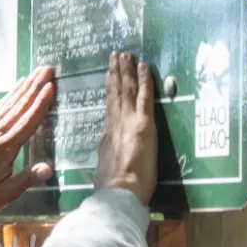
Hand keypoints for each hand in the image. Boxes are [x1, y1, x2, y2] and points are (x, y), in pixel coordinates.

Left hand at [0, 66, 55, 220]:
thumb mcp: (2, 195)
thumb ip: (25, 180)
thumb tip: (48, 168)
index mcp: (4, 149)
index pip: (26, 122)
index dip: (40, 104)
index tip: (51, 86)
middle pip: (19, 107)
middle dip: (35, 87)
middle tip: (48, 69)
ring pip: (9, 104)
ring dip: (24, 87)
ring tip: (36, 72)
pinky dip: (9, 96)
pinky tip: (16, 88)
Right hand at [94, 52, 157, 204]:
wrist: (118, 191)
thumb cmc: (111, 188)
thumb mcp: (103, 168)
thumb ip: (106, 153)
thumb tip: (105, 146)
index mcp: (106, 135)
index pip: (109, 107)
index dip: (109, 89)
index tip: (109, 75)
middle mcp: (114, 124)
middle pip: (115, 93)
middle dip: (116, 73)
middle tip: (115, 55)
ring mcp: (128, 122)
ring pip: (126, 90)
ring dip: (126, 71)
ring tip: (125, 55)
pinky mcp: (143, 124)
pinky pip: (144, 97)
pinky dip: (143, 80)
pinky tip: (143, 66)